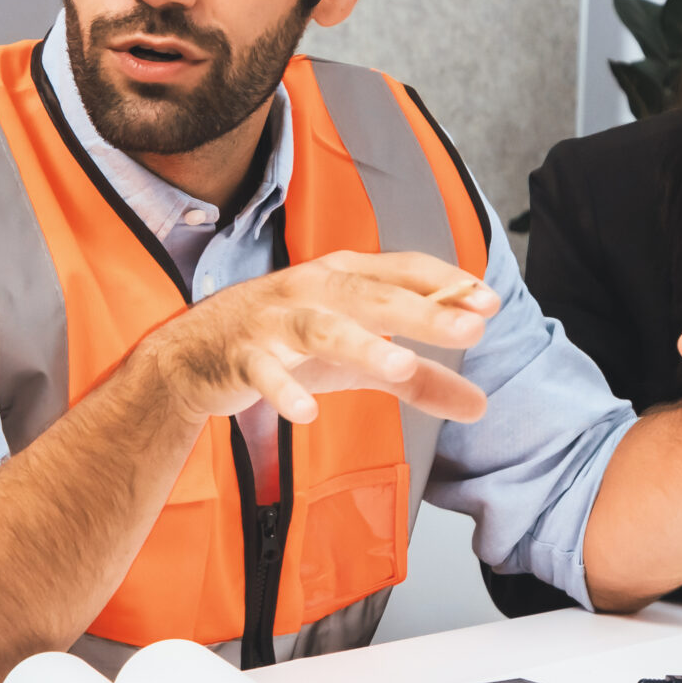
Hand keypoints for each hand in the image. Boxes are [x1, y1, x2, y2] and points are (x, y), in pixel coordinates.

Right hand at [141, 249, 494, 425]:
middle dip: (422, 311)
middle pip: (371, 295)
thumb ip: (418, 381)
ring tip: (401, 365)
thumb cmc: (285, 347)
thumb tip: (481, 405)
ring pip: (321, 328)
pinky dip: (284, 389)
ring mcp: (273, 321)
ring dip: (361, 343)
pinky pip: (263, 372)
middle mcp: (310, 288)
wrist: (194, 357)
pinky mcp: (240, 356)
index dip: (445, 285)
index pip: (402, 270)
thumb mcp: (356, 361)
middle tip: (468, 329)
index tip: (488, 304)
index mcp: (343, 277)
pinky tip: (307, 412)